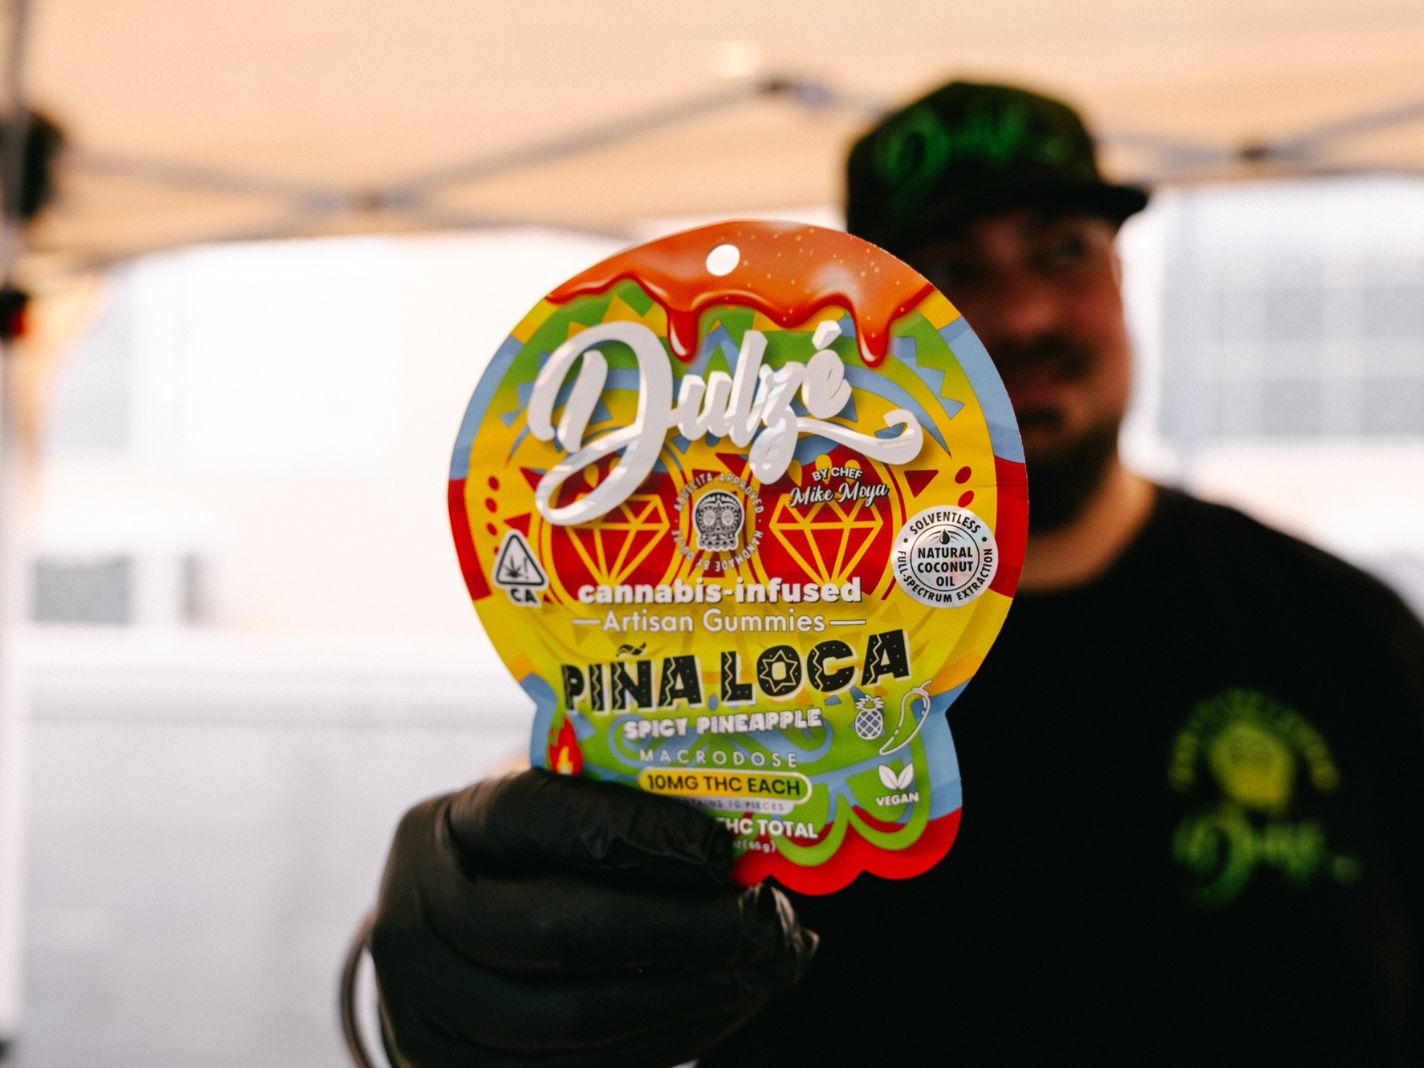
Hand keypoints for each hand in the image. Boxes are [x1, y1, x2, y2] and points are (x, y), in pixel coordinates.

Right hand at [370, 768, 816, 1066]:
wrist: (445, 946)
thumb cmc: (519, 860)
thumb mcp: (541, 810)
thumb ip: (609, 804)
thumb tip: (732, 827)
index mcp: (433, 832)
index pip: (536, 816)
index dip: (631, 830)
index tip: (717, 847)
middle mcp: (412, 925)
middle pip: (558, 932)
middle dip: (680, 929)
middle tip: (767, 917)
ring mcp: (428, 1017)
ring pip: (578, 1020)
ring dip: (693, 996)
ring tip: (768, 965)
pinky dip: (671, 1038)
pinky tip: (725, 1005)